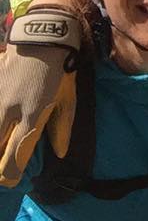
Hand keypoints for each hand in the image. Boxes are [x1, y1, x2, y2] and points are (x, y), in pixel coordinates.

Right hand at [0, 4, 80, 185]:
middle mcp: (10, 109)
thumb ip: (62, 127)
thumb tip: (60, 152)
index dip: (11, 172)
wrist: (44, 39)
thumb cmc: (61, 71)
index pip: (16, 153)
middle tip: (1, 172)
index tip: (11, 181)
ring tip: (2, 143)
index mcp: (33, 115)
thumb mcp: (68, 99)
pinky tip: (1, 120)